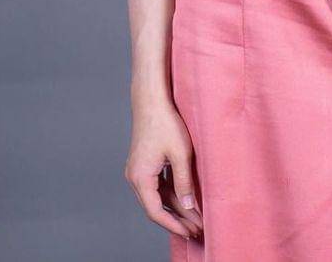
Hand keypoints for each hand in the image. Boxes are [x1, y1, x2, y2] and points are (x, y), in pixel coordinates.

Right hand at [125, 96, 202, 241]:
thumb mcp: (180, 154)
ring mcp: (138, 170)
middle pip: (156, 207)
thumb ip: (183, 182)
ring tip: (194, 217)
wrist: (151, 99)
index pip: (156, 212)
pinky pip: (157, 185)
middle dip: (177, 219)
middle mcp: (135, 177)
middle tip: (196, 229)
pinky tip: (185, 199)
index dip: (174, 224)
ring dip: (175, 207)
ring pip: (157, 196)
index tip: (190, 232)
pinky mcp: (144, 163)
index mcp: (140, 177)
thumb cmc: (165, 122)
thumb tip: (188, 207)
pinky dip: (170, 193)